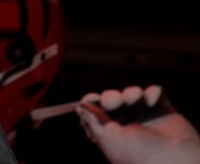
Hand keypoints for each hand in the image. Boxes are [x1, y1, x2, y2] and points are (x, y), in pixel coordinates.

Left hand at [77, 85, 199, 163]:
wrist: (170, 158)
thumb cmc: (136, 154)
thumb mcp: (105, 138)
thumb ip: (91, 120)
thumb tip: (80, 106)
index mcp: (110, 133)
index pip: (95, 112)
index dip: (92, 102)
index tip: (92, 99)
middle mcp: (126, 124)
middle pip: (111, 98)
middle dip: (111, 97)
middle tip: (116, 102)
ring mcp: (145, 116)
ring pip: (131, 93)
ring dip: (131, 94)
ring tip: (136, 102)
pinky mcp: (162, 110)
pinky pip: (153, 92)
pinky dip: (152, 93)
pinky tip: (152, 103)